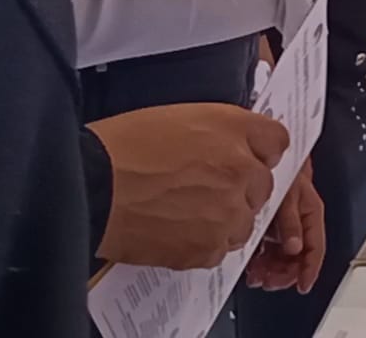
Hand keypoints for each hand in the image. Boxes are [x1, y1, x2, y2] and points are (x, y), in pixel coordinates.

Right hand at [90, 103, 289, 268]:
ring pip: (246, 220)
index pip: (277, 140)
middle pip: (264, 184)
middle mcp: (240, 168)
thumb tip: (236, 143)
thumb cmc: (120, 148)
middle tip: (206, 189)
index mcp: (233, 129)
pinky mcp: (208, 246)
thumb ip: (220, 130)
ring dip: (225, 218)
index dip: (260, 151)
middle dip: (241, 187)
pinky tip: (174, 229)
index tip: (250, 157)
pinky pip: (221, 248)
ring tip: (185, 211)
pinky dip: (203, 243)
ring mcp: (228, 210)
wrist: (87, 186)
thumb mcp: (179, 117)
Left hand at [246, 160, 323, 292]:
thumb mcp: (288, 193)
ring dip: (272, 270)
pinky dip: (262, 261)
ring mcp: (284, 224)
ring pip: (283, 256)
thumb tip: (295, 247)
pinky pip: (269, 250)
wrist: (267, 154)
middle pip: (298, 257)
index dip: (310, 269)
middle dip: (285, 273)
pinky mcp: (269, 224)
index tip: (303, 285)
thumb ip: (291, 221)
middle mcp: (298, 222)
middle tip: (269, 281)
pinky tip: (252, 265)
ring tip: (258, 275)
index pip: (315, 247)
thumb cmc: (283, 167)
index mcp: (310, 214)